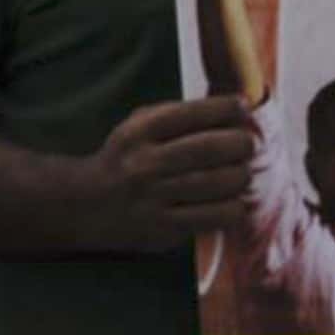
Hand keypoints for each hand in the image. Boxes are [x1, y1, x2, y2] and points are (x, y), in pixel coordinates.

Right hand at [77, 96, 257, 251]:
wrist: (87, 204)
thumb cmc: (129, 158)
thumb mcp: (138, 126)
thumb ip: (180, 114)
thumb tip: (238, 106)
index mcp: (139, 132)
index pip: (193, 113)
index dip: (227, 107)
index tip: (241, 108)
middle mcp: (145, 163)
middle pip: (211, 148)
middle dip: (241, 143)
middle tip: (247, 145)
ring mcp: (154, 197)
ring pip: (220, 183)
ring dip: (241, 176)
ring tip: (240, 174)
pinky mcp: (164, 228)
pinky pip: (217, 216)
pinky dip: (234, 207)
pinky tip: (230, 202)